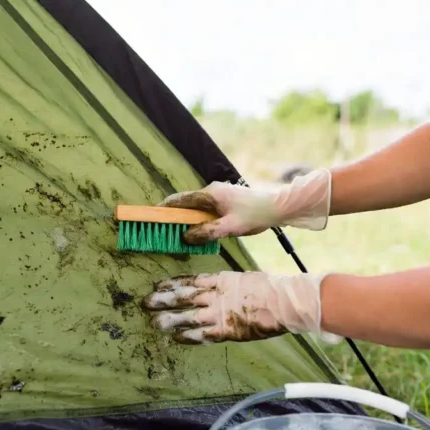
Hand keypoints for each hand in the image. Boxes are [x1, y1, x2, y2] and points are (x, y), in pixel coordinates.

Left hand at [141, 271, 341, 343]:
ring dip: (171, 320)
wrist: (284, 302)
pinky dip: (189, 336)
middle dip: (164, 300)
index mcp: (221, 280)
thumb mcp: (245, 279)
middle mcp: (216, 295)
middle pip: (184, 297)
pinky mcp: (227, 330)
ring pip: (189, 316)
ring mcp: (220, 313)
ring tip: (154, 323)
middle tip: (145, 303)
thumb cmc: (270, 289)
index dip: (173, 284)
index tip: (158, 285)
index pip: (191, 281)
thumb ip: (228, 285)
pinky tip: (176, 338)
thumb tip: (217, 287)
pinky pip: (204, 334)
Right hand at [158, 168, 331, 244]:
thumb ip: (207, 232)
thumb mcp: (230, 227)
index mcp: (210, 194)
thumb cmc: (256, 215)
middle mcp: (212, 191)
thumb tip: (185, 236)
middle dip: (174, 217)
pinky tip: (200, 232)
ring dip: (188, 220)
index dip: (164, 208)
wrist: (279, 206)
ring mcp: (219, 195)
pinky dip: (199, 220)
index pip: (180, 200)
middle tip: (164, 231)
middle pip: (186, 204)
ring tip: (180, 235)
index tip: (151, 216)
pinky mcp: (226, 201)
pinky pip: (206, 210)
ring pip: (196, 208)